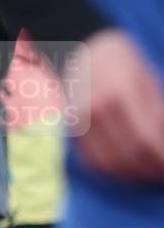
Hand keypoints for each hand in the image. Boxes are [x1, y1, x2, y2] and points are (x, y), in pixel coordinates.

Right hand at [67, 30, 163, 180]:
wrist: (85, 52)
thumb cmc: (124, 64)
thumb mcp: (148, 82)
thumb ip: (158, 114)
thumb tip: (163, 146)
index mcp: (120, 93)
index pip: (146, 141)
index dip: (161, 160)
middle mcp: (96, 109)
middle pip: (128, 156)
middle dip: (150, 170)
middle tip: (161, 172)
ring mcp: (80, 121)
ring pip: (109, 164)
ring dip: (132, 174)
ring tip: (147, 172)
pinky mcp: (72, 130)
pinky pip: (92, 161)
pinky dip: (112, 171)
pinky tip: (126, 168)